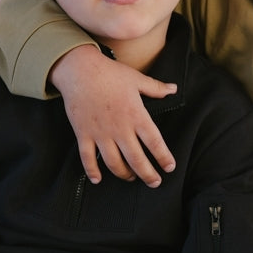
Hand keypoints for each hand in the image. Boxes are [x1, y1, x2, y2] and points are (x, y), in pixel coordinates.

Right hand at [50, 45, 176, 186]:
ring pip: (113, 163)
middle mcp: (120, 128)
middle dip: (147, 174)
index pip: (154, 142)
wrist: (79, 70)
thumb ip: (156, 88)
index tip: (170, 167)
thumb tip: (174, 89)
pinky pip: (87, 158)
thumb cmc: (110, 73)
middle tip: (155, 183)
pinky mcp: (83, 134)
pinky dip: (92, 171)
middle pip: (136, 159)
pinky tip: (97, 180)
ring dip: (124, 174)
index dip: (164, 157)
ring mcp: (100, 133)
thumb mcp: (136, 79)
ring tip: (131, 178)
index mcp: (136, 115)